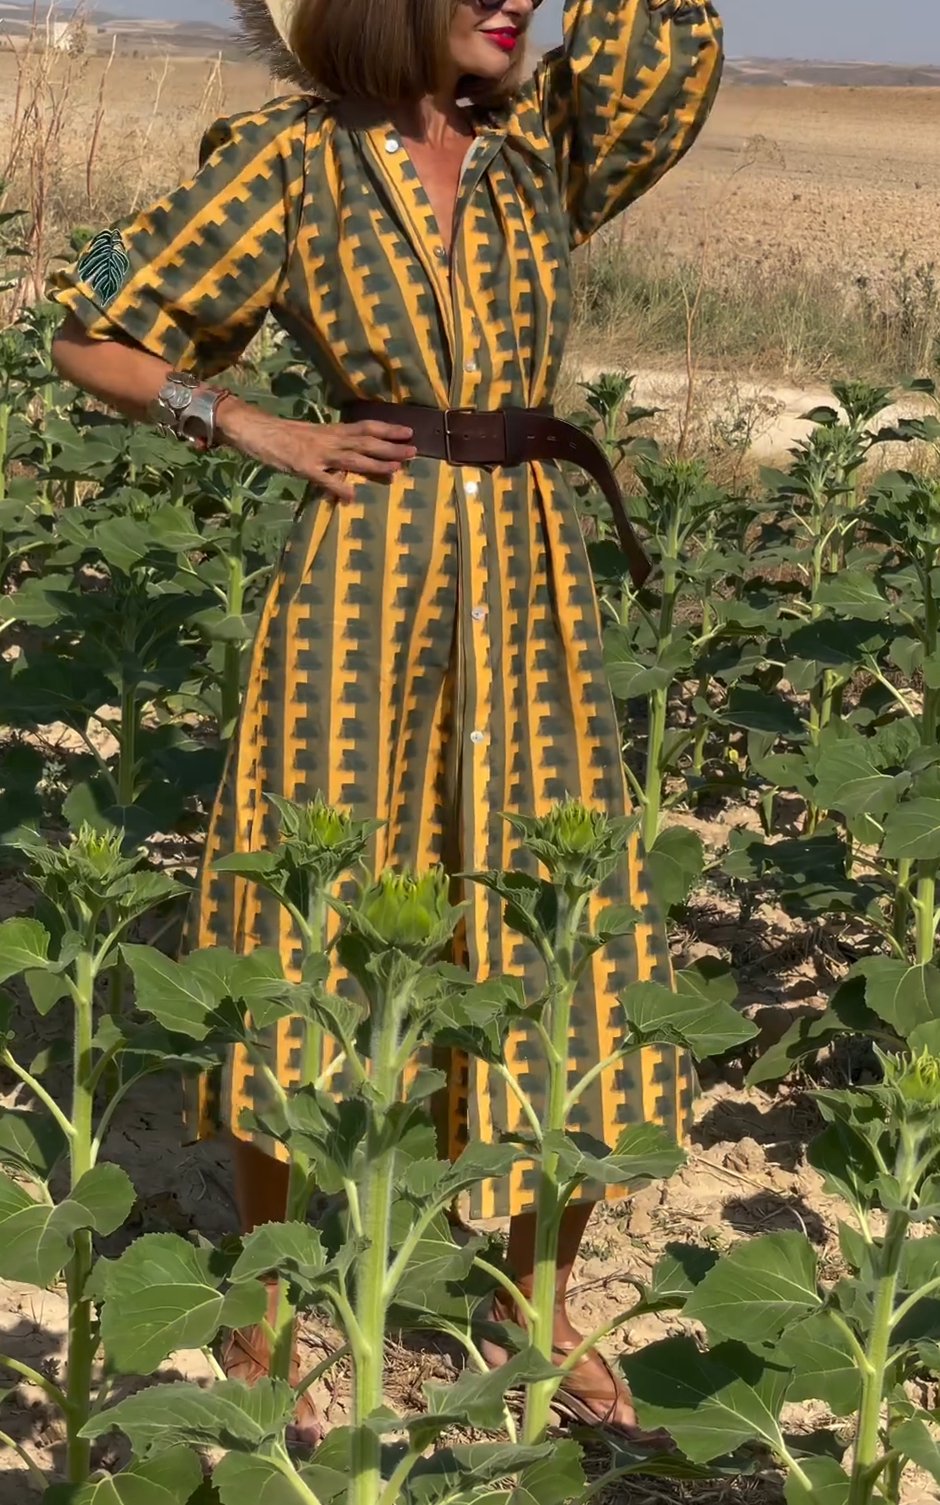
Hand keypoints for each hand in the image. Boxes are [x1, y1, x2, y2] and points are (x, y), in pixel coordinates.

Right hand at [216, 398, 415, 501]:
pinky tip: (351, 497)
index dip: (388, 429)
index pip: (365, 427)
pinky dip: (337, 487)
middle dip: (391, 448)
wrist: (255, 429)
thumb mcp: (312, 437)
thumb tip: (352, 459)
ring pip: (351, 459)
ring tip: (396, 470)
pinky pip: (322, 479)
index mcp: (332, 431)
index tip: (409, 431)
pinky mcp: (302, 467)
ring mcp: (317, 453)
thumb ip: (333, 447)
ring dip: (374, 464)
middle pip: (365, 442)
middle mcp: (329, 440)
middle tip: (414, 451)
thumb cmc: (282, 434)